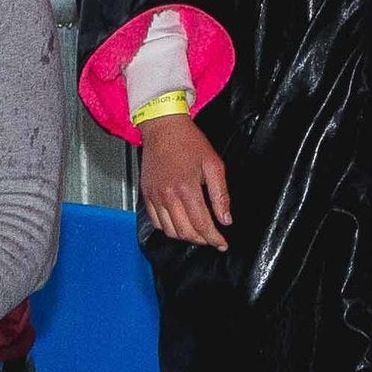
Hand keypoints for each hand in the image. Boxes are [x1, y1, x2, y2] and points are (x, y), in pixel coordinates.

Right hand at [139, 114, 231, 249]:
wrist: (163, 127)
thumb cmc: (189, 142)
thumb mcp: (213, 164)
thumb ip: (220, 195)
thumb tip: (225, 219)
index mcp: (186, 189)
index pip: (201, 224)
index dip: (213, 238)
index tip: (222, 244)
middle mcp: (167, 196)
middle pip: (185, 232)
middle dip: (201, 240)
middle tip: (212, 239)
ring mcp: (154, 196)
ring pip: (169, 231)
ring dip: (185, 236)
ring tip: (198, 233)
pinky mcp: (146, 195)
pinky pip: (156, 222)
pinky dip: (168, 229)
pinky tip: (179, 224)